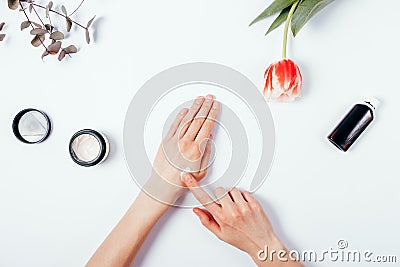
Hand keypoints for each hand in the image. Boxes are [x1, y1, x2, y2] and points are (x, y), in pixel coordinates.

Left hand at [146, 95, 219, 203]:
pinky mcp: (165, 141)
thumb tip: (208, 139)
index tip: (215, 107)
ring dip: (194, 108)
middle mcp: (185, 143)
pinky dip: (180, 116)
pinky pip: (174, 125)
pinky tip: (185, 110)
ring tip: (200, 99)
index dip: (212, 114)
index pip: (207, 126)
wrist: (163, 187)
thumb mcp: (202, 171)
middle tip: (210, 98)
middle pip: (198, 119)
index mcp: (196, 150)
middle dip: (206, 106)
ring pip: (187, 120)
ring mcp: (174, 141)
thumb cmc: (182, 182)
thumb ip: (207, 153)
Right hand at [183, 174, 303, 265]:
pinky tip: (245, 207)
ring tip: (237, 207)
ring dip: (232, 196)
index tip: (188, 178)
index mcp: (222, 218)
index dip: (194, 187)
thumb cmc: (242, 240)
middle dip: (221, 196)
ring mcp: (244, 206)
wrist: (261, 244)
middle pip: (219, 190)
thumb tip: (197, 211)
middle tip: (226, 206)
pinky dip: (244, 197)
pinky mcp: (254, 203)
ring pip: (232, 189)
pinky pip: (244, 192)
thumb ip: (207, 221)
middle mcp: (232, 211)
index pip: (204, 199)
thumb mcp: (220, 234)